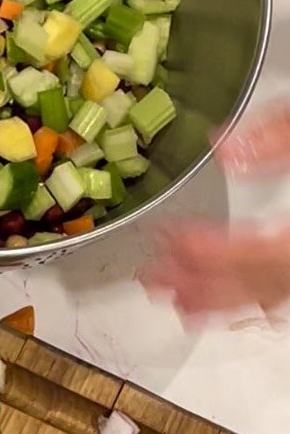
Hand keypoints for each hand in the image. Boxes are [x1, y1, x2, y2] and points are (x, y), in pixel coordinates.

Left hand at [144, 101, 289, 315]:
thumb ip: (284, 132)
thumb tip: (226, 150)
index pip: (268, 248)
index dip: (213, 251)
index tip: (169, 242)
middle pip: (272, 282)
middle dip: (209, 284)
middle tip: (156, 282)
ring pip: (285, 293)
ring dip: (232, 297)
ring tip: (182, 301)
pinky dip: (266, 294)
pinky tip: (243, 297)